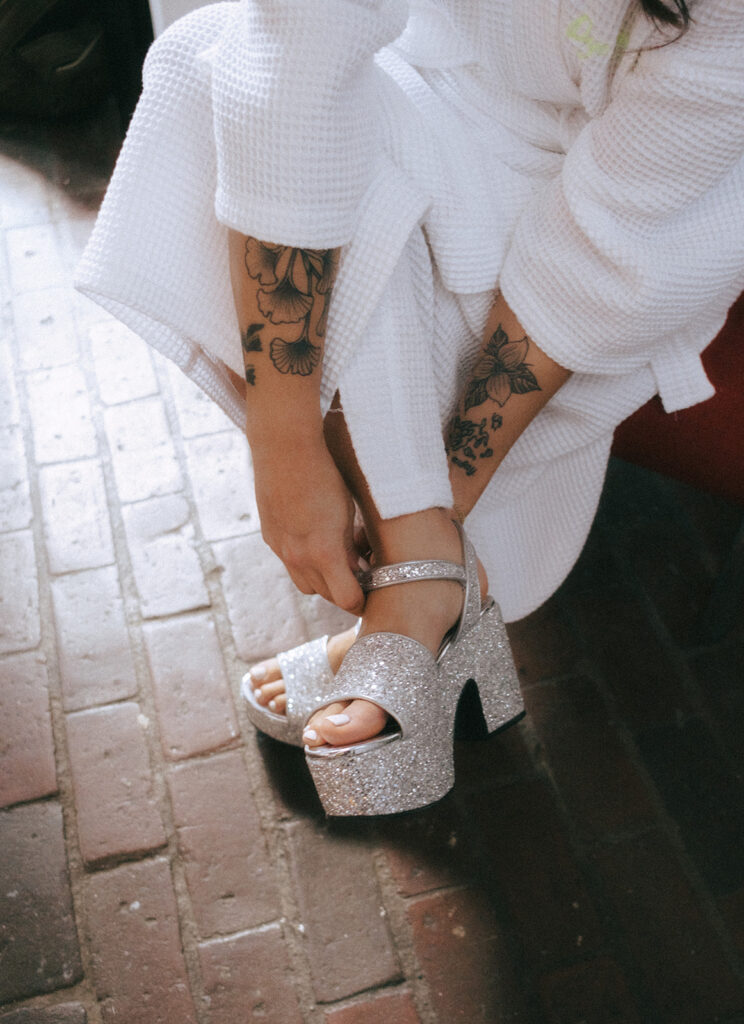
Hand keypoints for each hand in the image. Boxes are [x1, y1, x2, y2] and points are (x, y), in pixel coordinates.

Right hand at [251, 435, 364, 615]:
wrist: (285, 449)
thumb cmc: (326, 476)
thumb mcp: (347, 513)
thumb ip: (349, 547)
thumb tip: (354, 569)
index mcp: (323, 553)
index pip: (345, 599)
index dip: (361, 601)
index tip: (371, 595)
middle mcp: (298, 557)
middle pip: (325, 595)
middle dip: (343, 591)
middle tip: (360, 578)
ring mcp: (280, 549)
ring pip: (305, 584)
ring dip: (322, 581)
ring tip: (337, 561)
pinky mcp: (270, 537)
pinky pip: (289, 563)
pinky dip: (304, 562)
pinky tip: (315, 541)